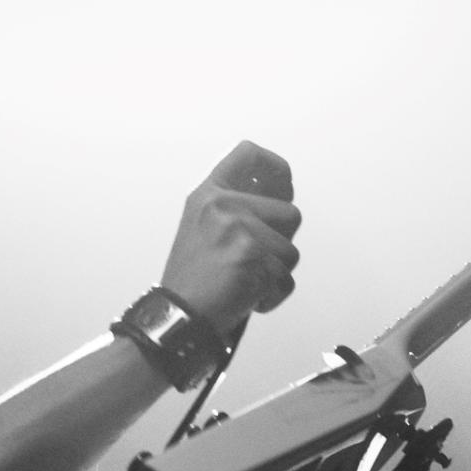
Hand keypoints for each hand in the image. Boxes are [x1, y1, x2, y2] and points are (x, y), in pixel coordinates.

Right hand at [160, 141, 301, 334]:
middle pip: (290, 213)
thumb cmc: (195, 279)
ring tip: (244, 282)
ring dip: (276, 274)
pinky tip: (245, 298)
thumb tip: (286, 196)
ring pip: (291, 251)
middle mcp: (222, 204)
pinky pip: (285, 279)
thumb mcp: (204, 228)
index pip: (249, 154)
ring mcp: (237, 228)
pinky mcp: (251, 255)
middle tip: (251, 262)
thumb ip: (238, 209)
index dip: (277, 168)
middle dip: (281, 244)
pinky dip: (271, 296)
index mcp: (209, 194)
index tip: (284, 186)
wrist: (180, 316)